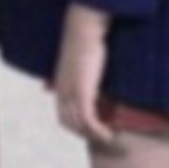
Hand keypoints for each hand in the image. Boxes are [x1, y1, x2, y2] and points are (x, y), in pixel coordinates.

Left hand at [53, 3, 118, 147]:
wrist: (83, 30)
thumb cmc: (85, 40)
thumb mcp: (81, 61)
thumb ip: (82, 72)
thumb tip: (91, 75)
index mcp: (59, 85)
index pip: (62, 115)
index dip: (75, 125)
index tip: (92, 128)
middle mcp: (61, 92)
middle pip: (68, 123)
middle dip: (84, 133)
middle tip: (101, 135)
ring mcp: (70, 94)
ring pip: (79, 124)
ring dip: (93, 135)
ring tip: (109, 137)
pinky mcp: (82, 93)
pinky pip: (89, 120)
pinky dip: (98, 131)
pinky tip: (110, 134)